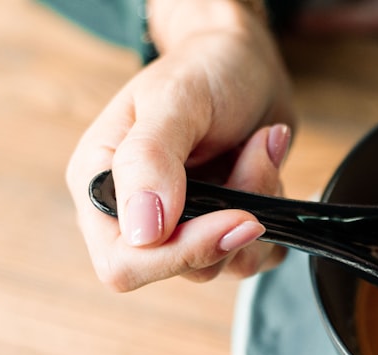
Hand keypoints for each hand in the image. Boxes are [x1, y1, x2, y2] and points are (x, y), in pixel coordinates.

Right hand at [65, 1, 294, 290]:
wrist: (246, 62)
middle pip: (182, 269)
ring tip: (258, 147)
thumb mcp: (175, 101)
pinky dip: (275, 210)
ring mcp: (184, 225)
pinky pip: (257, 254)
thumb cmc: (205, 69)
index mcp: (102, 186)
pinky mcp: (224, 228)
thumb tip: (143, 231)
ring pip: (228, 263)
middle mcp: (138, 214)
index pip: (123, 262)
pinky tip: (266, 161)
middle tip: (254, 162)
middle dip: (230, 222)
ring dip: (258, 204)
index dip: (180, 253)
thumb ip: (150, 161)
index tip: (233, 216)